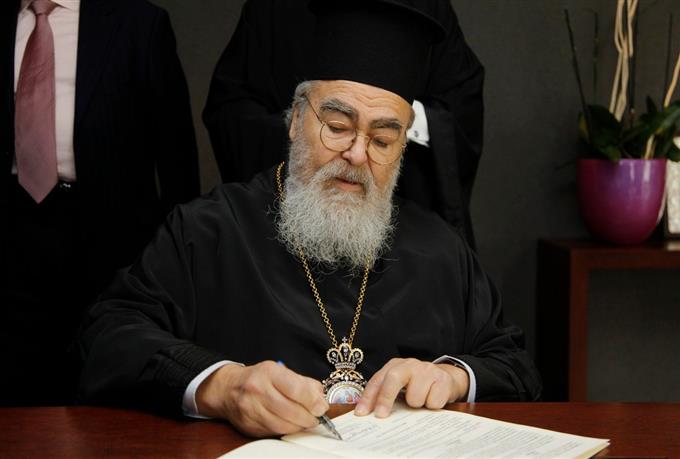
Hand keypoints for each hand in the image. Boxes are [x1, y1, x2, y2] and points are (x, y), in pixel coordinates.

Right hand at [195, 361, 328, 436]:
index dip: (313, 401)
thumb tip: (320, 399)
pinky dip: (287, 430)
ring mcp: (251, 410)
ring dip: (299, 426)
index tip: (321, 406)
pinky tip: (291, 424)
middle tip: (316, 417)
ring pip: (283, 425)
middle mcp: (257, 390)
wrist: (228, 389)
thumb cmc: (258, 379)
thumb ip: (303, 382)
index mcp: (268, 373)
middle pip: (291, 411)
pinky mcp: (249, 426)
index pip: (296, 389)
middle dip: (309, 417)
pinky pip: (274, 432)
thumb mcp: (280, 371)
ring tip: (306, 421)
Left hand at [354, 358, 468, 417]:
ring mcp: (427, 370)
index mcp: (395, 365)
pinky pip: (433, 402)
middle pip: (393, 379)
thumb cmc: (418, 386)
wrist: (447, 378)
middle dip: (385, 399)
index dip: (368, 397)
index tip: (361, 413)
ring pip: (415, 397)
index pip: (377, 380)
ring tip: (421, 401)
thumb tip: (368, 414)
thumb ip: (386, 394)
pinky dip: (432, 406)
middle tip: (381, 415)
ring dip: (416, 405)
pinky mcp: (442, 379)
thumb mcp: (401, 386)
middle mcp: (410, 364)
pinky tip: (433, 399)